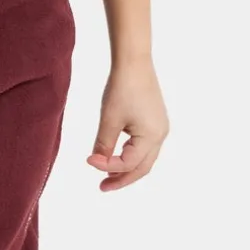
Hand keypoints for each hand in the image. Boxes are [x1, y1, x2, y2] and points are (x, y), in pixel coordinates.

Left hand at [86, 57, 168, 191]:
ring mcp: (160, 128)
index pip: (128, 163)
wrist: (134, 62)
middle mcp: (160, 135)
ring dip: (127, 168)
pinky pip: (145, 146)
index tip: (89, 161)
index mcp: (152, 136)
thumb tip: (97, 164)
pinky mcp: (156, 121)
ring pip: (144, 158)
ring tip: (107, 176)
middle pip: (142, 167)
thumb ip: (104, 144)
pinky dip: (131, 155)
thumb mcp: (109, 119)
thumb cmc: (122, 88)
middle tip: (102, 188)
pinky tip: (117, 156)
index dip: (108, 166)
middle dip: (122, 179)